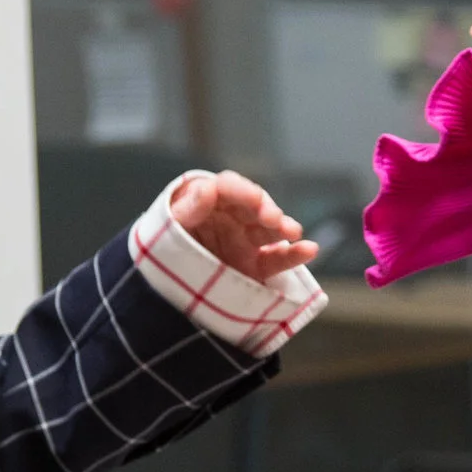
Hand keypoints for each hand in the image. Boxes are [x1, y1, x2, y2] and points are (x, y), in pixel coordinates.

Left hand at [172, 171, 318, 281]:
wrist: (162, 284)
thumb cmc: (163, 245)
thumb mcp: (170, 225)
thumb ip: (188, 209)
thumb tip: (208, 187)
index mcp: (210, 201)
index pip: (230, 188)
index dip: (244, 192)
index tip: (254, 199)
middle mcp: (232, 217)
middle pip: (255, 207)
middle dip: (266, 210)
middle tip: (271, 219)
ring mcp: (245, 241)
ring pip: (270, 230)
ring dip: (284, 227)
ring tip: (292, 231)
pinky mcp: (254, 266)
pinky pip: (277, 259)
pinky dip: (294, 255)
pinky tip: (309, 250)